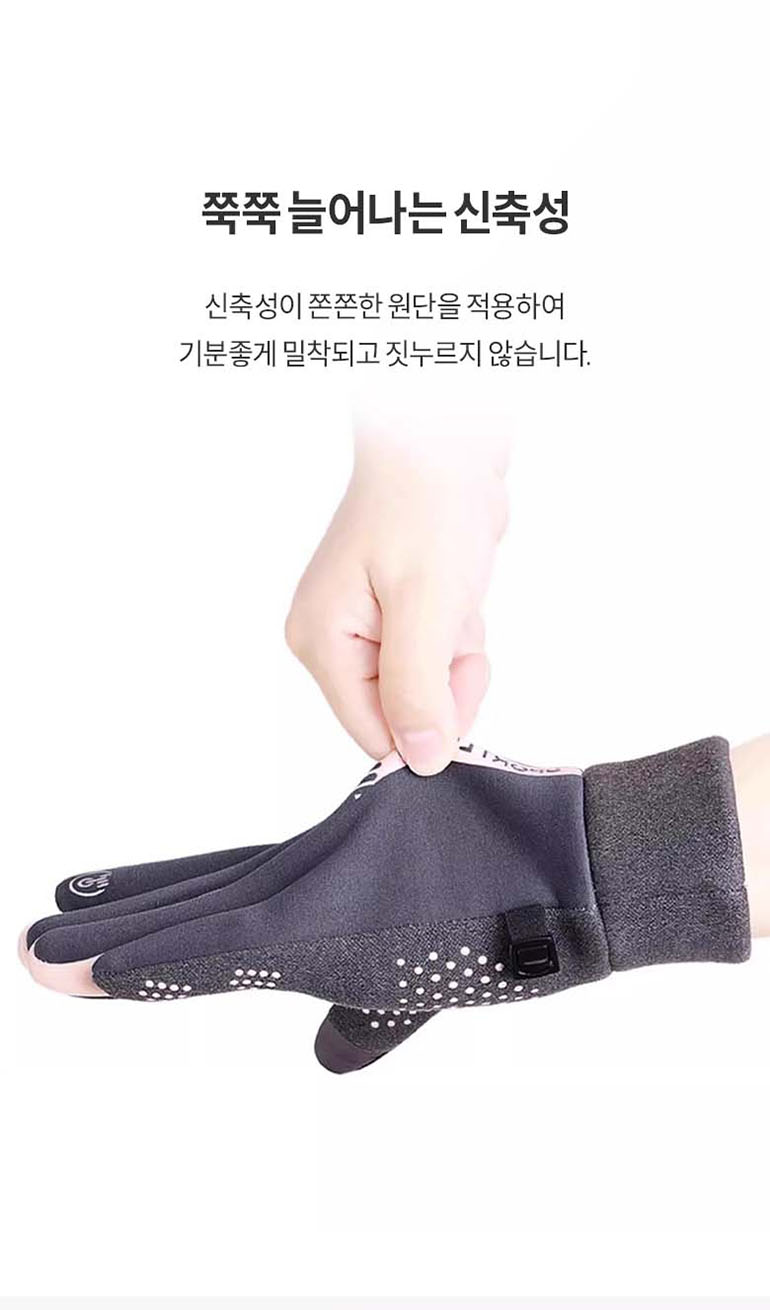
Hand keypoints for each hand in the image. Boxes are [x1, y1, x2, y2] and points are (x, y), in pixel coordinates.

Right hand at [285, 426, 508, 773]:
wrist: (444, 443)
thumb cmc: (425, 505)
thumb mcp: (426, 606)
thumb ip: (418, 691)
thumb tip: (422, 761)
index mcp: (320, 641)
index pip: (374, 732)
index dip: (427, 720)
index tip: (454, 670)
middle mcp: (331, 640)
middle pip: (401, 712)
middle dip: (445, 677)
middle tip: (452, 621)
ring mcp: (362, 628)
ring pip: (426, 685)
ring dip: (456, 651)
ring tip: (451, 596)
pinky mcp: (392, 616)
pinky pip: (435, 656)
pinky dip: (457, 633)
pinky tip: (454, 591)